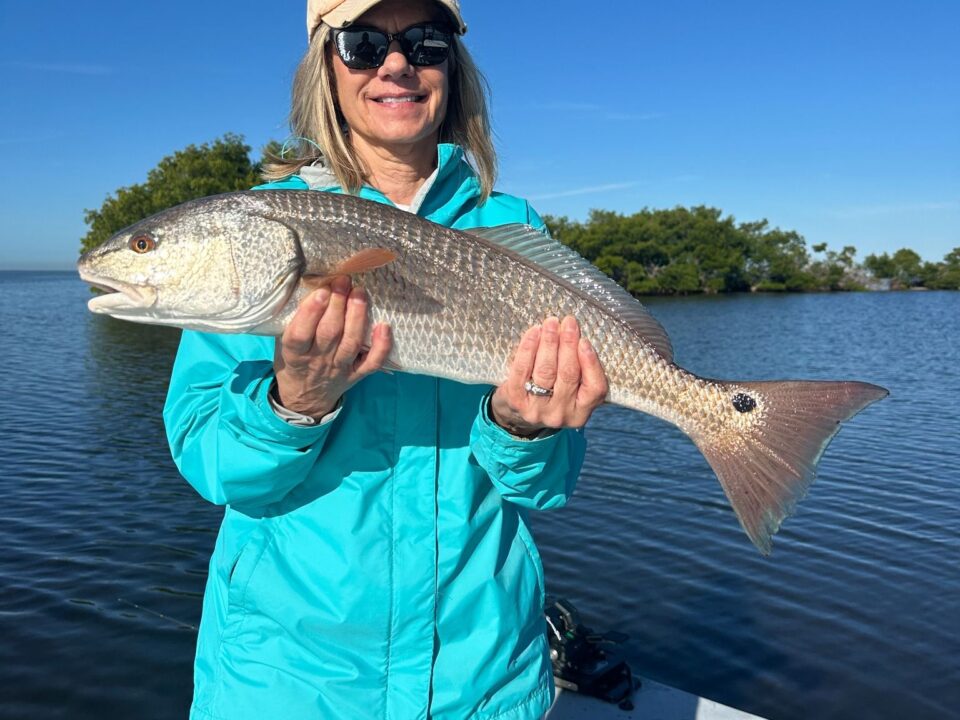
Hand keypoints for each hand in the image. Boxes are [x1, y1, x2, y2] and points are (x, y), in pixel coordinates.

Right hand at [274, 276, 391, 418]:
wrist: (305, 398)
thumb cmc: (294, 362)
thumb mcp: (283, 343)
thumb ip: (296, 322)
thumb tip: (312, 286)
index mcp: (295, 353)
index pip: (301, 333)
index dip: (311, 312)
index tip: (322, 291)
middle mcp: (318, 360)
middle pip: (329, 332)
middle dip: (338, 304)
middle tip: (344, 281)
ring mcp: (340, 368)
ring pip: (350, 343)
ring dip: (357, 317)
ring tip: (360, 293)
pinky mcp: (357, 374)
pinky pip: (372, 362)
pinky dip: (381, 346)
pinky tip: (385, 326)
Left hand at [489, 316, 607, 436]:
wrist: (515, 416)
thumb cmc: (550, 394)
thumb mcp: (571, 392)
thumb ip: (579, 371)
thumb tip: (578, 334)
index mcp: (580, 413)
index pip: (595, 388)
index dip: (591, 363)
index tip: (585, 340)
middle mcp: (560, 414)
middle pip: (568, 374)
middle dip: (568, 344)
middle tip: (568, 322)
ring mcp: (537, 410)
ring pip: (546, 370)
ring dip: (550, 342)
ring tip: (551, 323)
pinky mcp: (516, 400)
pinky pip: (522, 370)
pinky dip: (528, 348)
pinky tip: (534, 333)